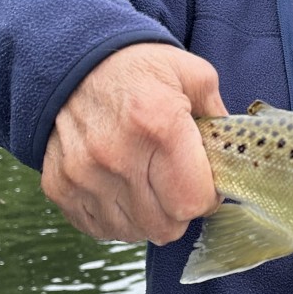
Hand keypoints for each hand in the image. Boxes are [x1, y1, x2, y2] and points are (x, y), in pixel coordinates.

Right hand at [41, 43, 227, 243]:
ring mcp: (84, 175)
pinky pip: (100, 229)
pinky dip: (116, 219)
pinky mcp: (59, 187)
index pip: (193, 202)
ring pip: (133, 232)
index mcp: (158, 126)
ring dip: (148, 217)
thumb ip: (219, 114)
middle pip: (166, 226)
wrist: (71, 60)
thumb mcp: (190, 73)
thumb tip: (232, 151)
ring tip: (147, 185)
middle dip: (179, 211)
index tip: (204, 182)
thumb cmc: (136, 69)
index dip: (207, 198)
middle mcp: (117, 156)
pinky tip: (121, 190)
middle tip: (176, 185)